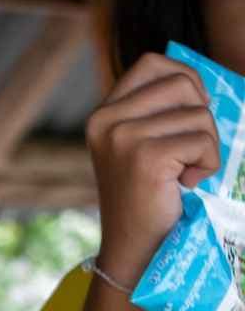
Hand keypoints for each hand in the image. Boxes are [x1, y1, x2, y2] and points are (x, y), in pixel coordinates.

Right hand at [86, 53, 218, 281]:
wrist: (136, 247)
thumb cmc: (149, 196)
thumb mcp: (142, 144)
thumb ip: (159, 112)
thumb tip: (206, 83)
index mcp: (103, 113)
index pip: (152, 63)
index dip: (185, 78)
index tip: (192, 109)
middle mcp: (106, 120)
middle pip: (181, 83)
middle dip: (201, 115)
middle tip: (190, 149)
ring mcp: (122, 138)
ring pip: (198, 114)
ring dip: (207, 145)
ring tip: (185, 172)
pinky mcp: (145, 157)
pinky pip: (203, 141)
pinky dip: (208, 163)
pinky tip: (187, 183)